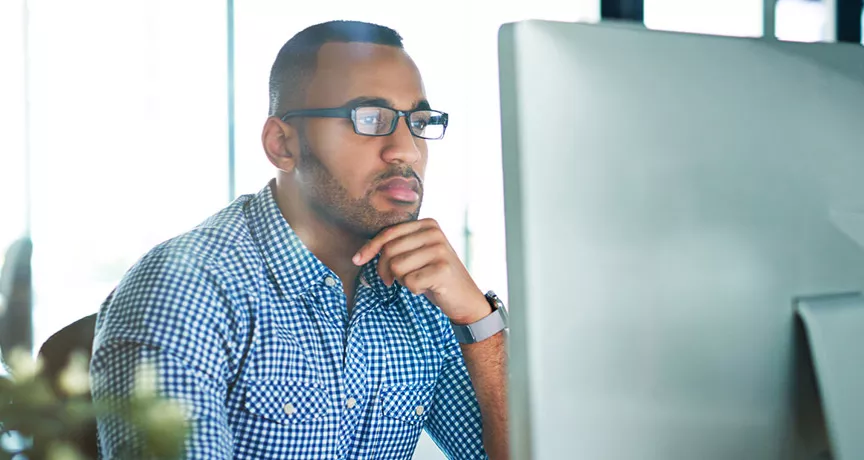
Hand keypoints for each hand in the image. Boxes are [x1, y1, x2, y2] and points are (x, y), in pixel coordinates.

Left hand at [352, 218, 490, 324]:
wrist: (465, 298)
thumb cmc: (434, 276)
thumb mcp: (417, 255)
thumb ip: (397, 246)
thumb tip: (361, 254)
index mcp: (428, 224)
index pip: (389, 233)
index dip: (370, 248)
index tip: (357, 260)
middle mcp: (435, 233)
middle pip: (390, 250)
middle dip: (385, 269)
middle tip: (392, 281)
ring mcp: (440, 250)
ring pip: (397, 267)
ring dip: (402, 280)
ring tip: (418, 281)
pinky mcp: (442, 270)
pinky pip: (409, 281)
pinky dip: (414, 289)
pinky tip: (427, 288)